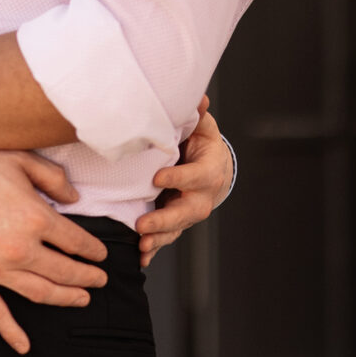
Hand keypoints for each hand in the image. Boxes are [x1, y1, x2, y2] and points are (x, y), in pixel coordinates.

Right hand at [0, 150, 109, 354]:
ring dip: (66, 298)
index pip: (77, 241)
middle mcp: (22, 250)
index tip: (101, 254)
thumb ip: (53, 178)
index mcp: (37, 219)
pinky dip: (12, 332)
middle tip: (99, 279)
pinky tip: (24, 346)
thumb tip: (75, 198)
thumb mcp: (20, 160)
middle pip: (65, 271)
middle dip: (87, 276)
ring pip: (42, 293)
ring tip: (82, 299)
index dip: (93, 250)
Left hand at [137, 97, 232, 268]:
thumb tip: (200, 98)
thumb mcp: (203, 128)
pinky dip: (155, 249)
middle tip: (143, 224)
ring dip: (159, 238)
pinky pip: (168, 238)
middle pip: (186, 211)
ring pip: (177, 228)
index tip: (158, 177)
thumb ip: (198, 116)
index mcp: (208, 171)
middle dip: (165, 219)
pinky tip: (141, 258)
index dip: (179, 178)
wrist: (214, 170)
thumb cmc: (203, 145)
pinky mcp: (178, 223)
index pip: (195, 176)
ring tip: (141, 244)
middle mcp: (202, 197)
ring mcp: (189, 212)